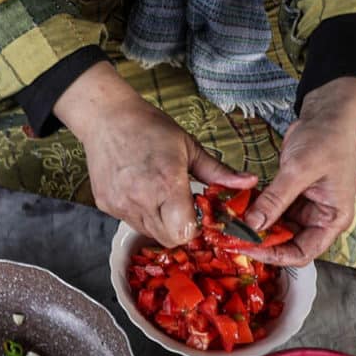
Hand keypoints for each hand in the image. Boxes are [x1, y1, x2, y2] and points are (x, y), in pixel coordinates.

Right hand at [55, 62, 254, 246]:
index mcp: (167, 183)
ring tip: (160, 195)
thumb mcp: (189, 146)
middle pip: (169, 239)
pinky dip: (141, 214)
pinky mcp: (106, 205)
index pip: (185, 232)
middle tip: (181, 205)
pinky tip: (141, 190)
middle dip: (180, 228)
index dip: (195, 227)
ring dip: (160, 222)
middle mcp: (141, 199)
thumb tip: (250, 182)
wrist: (107, 117)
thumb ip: (219, 172)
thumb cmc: (150, 127)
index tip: (197, 212)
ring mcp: (121, 204)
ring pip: (149, 233)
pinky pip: (130, 222)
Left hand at [243, 77, 355, 266]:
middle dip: (260, 241)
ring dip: (254, 226)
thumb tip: (252, 224)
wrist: (329, 114)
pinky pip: (270, 210)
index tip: (249, 248)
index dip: (275, 255)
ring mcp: (304, 208)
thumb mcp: (300, 169)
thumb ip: (276, 198)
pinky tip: (235, 208)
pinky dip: (254, 210)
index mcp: (332, 220)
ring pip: (275, 227)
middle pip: (287, 243)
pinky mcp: (291, 196)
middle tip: (232, 236)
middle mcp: (319, 219)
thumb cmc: (327, 139)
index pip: (303, 253)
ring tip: (229, 224)